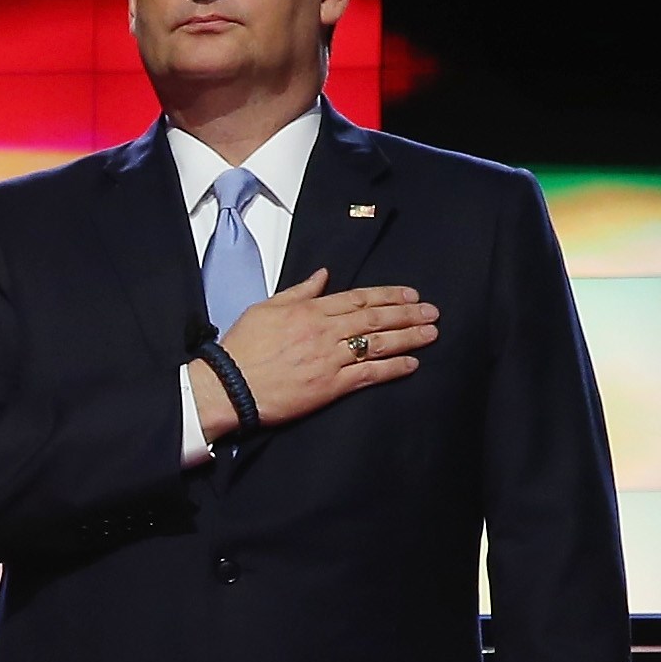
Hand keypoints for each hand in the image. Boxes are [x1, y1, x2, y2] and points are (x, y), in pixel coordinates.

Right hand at [192, 271, 438, 442]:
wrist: (228, 386)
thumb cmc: (242, 347)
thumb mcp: (266, 308)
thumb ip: (299, 291)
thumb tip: (323, 275)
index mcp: (309, 310)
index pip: (358, 298)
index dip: (387, 295)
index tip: (410, 295)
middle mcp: (324, 331)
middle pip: (375, 318)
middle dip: (407, 314)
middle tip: (432, 312)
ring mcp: (329, 359)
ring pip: (377, 344)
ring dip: (409, 337)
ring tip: (432, 333)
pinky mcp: (329, 387)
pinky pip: (368, 374)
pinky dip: (392, 368)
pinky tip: (412, 364)